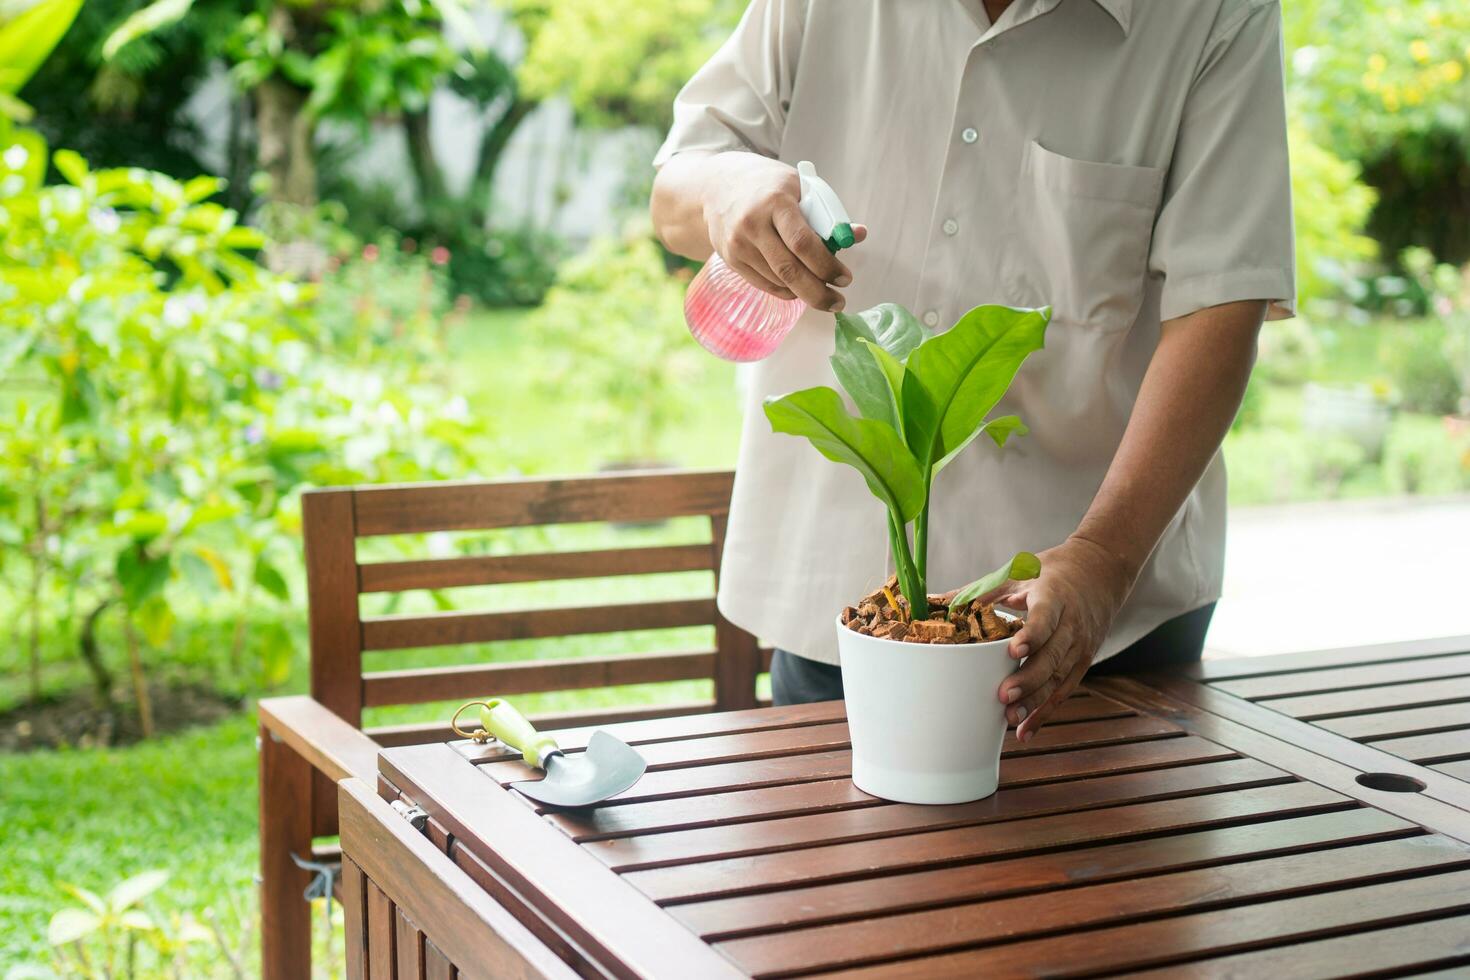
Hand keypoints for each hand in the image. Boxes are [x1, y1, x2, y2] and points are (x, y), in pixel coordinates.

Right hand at [702, 152, 865, 310]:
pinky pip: (765, 284)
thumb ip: (827, 213)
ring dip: (805, 293)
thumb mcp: (799, 188)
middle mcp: (753, 224)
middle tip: (839, 302)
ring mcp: (738, 245)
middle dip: (818, 292)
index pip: (802, 242)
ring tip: (823, 293)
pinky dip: (786, 291)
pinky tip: (800, 289)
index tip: (845, 278)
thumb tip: (858, 234)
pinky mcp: (731, 260)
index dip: (827, 265)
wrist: (717, 186)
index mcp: (776, 201)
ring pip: (778, 281)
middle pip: (789, 270)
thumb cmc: (768, 186)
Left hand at [993, 535, 1137, 741]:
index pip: (1045, 619)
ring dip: (1035, 701)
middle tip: (1002, 696)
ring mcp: (1080, 646)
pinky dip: (1045, 712)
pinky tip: (1026, 731)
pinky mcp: (1083, 661)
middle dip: (1028, 679)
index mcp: (1055, 597)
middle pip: (1052, 657)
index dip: (1032, 636)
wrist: (1103, 570)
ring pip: (1059, 679)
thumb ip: (983, 591)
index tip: (1012, 652)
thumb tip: (940, 601)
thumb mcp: (1020, 573)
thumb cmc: (1054, 571)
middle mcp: (1072, 625)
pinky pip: (1064, 691)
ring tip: (1010, 718)